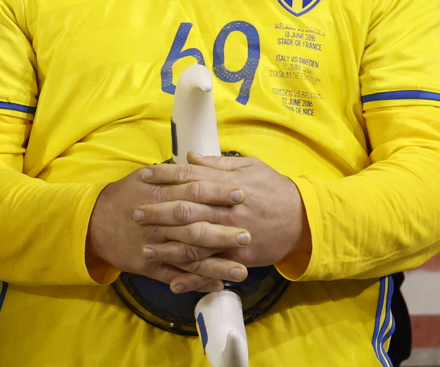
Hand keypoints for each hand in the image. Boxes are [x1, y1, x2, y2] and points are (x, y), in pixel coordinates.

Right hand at [88, 164, 249, 293]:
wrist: (93, 222)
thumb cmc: (122, 197)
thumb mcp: (143, 177)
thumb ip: (171, 172)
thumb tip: (197, 161)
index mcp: (158, 195)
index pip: (192, 190)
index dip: (218, 192)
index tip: (242, 194)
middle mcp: (157, 220)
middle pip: (194, 225)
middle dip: (222, 231)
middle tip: (248, 235)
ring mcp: (153, 245)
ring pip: (188, 255)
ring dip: (216, 264)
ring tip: (242, 270)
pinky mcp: (148, 265)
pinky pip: (175, 275)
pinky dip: (196, 281)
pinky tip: (217, 284)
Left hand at [138, 153, 307, 270]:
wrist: (305, 219)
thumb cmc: (275, 188)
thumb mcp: (250, 167)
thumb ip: (217, 164)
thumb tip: (190, 157)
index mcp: (227, 185)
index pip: (189, 178)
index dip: (164, 177)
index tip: (144, 176)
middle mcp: (226, 210)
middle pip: (186, 211)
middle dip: (158, 212)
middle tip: (135, 213)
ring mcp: (232, 236)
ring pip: (194, 244)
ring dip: (168, 248)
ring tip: (145, 249)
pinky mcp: (239, 257)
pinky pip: (212, 269)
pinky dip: (192, 278)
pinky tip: (173, 282)